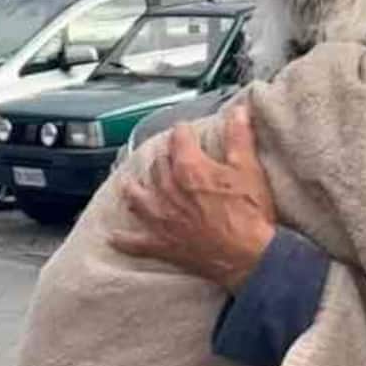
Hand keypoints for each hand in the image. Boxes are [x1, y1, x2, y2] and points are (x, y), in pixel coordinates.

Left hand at [110, 104, 277, 291]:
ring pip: (137, 197)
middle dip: (163, 157)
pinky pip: (135, 242)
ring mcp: (161, 219)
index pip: (179, 139)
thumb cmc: (250, 213)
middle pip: (157, 165)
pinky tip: (115, 237)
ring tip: (130, 186)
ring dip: (134, 190)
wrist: (249, 257)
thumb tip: (238, 109)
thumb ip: (239, 136)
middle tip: (169, 156)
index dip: (183, 132)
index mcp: (189, 168)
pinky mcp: (162, 244)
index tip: (185, 130)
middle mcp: (168, 190)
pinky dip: (124, 239)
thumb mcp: (249, 169)